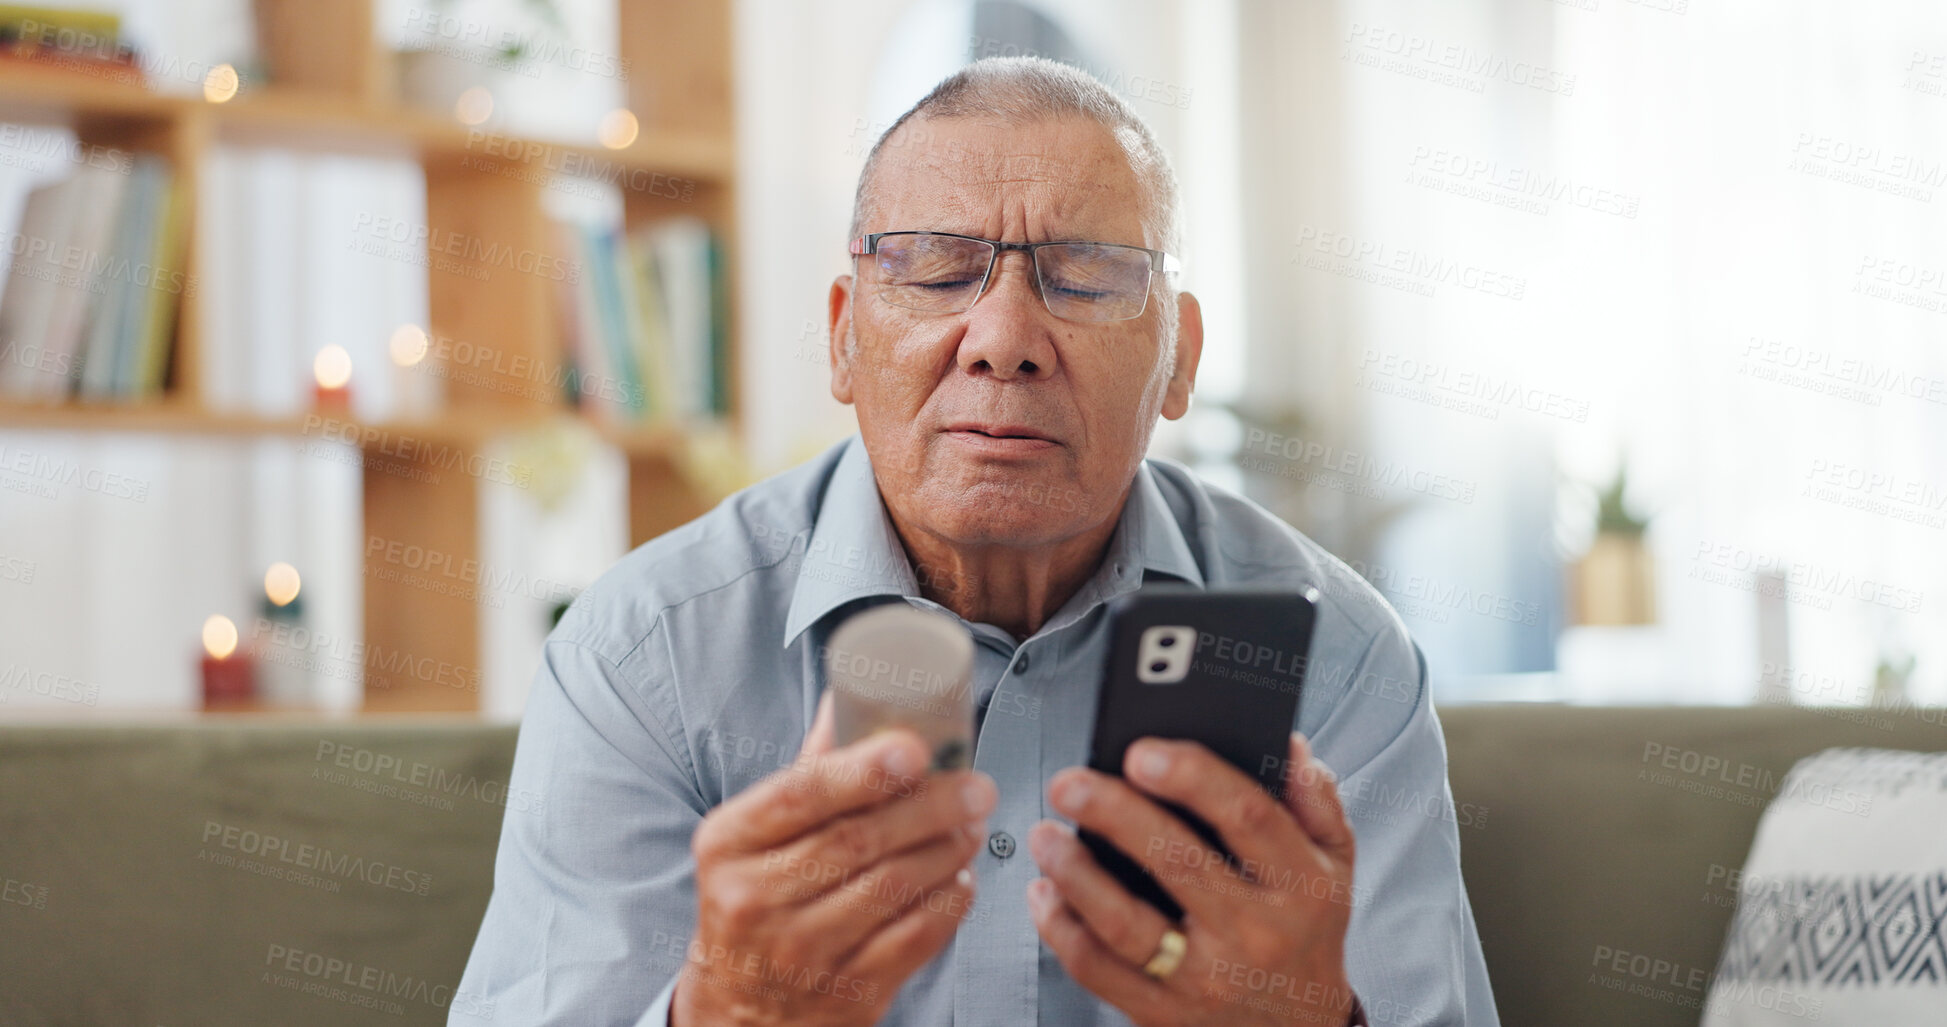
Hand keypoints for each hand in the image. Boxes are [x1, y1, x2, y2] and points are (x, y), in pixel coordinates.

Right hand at [673, 692, 997, 1026]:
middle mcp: (755, 900)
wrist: (739, 1011)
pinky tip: (961, 877)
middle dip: (929, 807)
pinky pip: (914, 938)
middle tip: (975, 785)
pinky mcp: (846, 993)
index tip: (914, 748)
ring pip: (893, 888)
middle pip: (857, 840)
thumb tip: (849, 693)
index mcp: (728, 845)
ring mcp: (801, 953)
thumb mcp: (753, 838)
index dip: (862, 770)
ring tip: (973, 824)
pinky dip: (949, 901)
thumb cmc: (755, 903)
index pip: (800, 796)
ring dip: (948, 849)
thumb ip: (808, 771)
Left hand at [1027, 733, 1357, 1025]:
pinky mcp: (1163, 1012)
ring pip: (1126, 923)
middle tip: (1071, 783)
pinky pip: (1099, 970)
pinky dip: (1061, 928)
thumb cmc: (1307, 930)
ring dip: (1075, 873)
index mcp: (1300, 882)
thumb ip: (1314, 798)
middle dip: (1114, 813)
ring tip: (1046, 835)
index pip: (1248, 816)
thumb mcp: (1335, 862)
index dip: (1192, 776)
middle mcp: (1255, 932)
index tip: (1141, 752)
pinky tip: (1045, 892)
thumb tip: (1289, 745)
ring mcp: (1205, 977)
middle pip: (1176, 861)